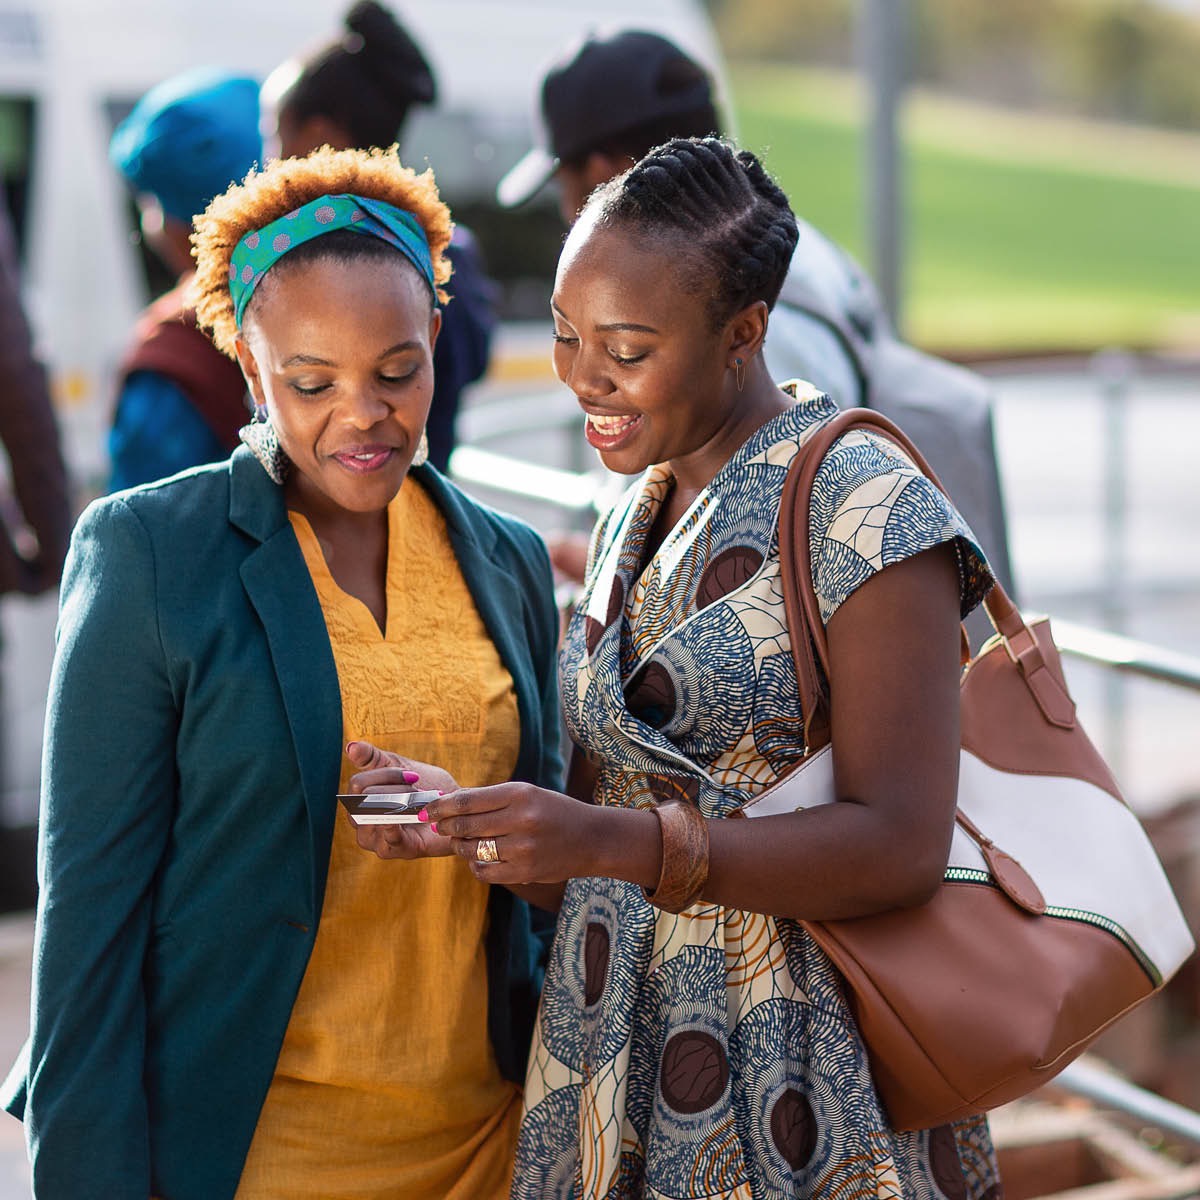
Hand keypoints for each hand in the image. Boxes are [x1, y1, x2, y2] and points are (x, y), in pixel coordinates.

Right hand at [344, 740, 456, 860]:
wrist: (456, 806)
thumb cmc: (425, 785)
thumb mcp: (399, 765)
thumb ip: (373, 757)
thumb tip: (351, 746)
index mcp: (360, 798)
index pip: (358, 784)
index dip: (386, 776)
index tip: (413, 775)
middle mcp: (362, 820)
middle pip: (363, 802)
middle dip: (395, 791)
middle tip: (420, 791)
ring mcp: (375, 839)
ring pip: (372, 820)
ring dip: (400, 807)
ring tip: (421, 803)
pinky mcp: (395, 851)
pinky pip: (386, 844)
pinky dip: (394, 830)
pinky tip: (405, 819)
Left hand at [424, 781, 602, 884]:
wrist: (591, 839)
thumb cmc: (553, 812)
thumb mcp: (527, 794)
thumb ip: (490, 798)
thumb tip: (448, 804)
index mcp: (520, 794)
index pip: (468, 800)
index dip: (443, 806)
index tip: (428, 808)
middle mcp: (522, 820)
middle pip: (466, 826)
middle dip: (446, 826)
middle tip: (438, 825)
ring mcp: (523, 849)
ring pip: (472, 850)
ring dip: (460, 846)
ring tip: (461, 841)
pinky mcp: (525, 873)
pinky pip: (485, 872)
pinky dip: (475, 865)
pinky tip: (477, 858)